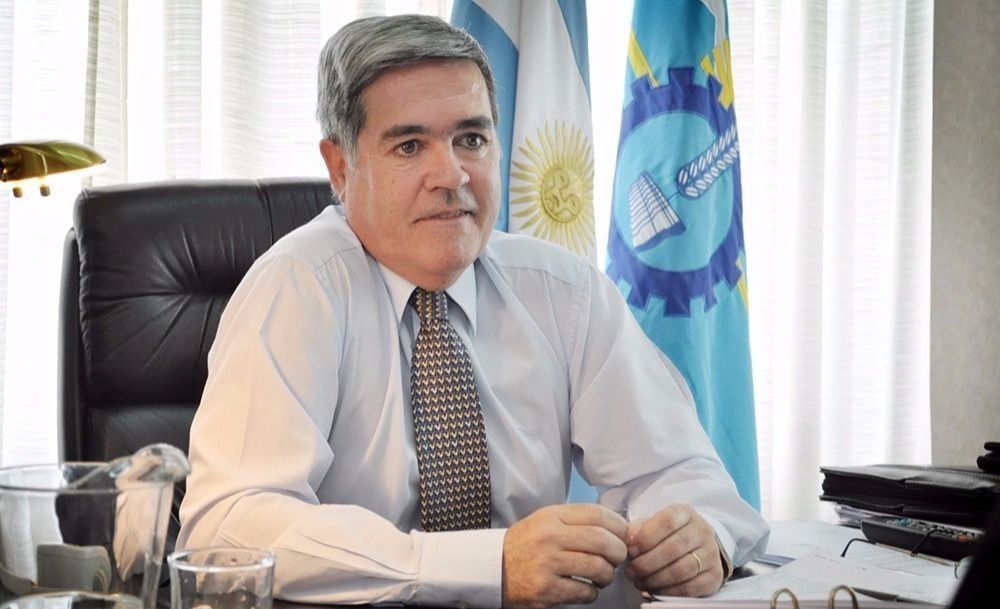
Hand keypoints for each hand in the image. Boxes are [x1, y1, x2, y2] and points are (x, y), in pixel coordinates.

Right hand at [501, 504, 627, 608]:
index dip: (619, 526)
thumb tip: (615, 528)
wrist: (494, 568)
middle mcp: (550, 537)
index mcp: (552, 517)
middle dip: (619, 552)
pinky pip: (585, 591)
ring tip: (602, 576)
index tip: (623, 536)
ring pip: (598, 568)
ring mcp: (547, 564)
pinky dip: (592, 592)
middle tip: (617, 559)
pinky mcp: (546, 590)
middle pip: (603, 541)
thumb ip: (576, 521)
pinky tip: (585, 588)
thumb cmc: (525, 545)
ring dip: (607, 575)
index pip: (598, 514)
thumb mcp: (545, 521)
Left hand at [623, 504, 723, 596]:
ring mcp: (710, 553)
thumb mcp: (653, 524)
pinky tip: (655, 589)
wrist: (697, 546)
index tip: (631, 550)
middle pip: (673, 548)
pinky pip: (690, 587)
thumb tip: (628, 541)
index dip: (646, 536)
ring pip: (681, 569)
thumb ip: (638, 530)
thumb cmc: (668, 535)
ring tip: (640, 581)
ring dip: (655, 579)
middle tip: (631, 571)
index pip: (667, 520)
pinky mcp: (714, 575)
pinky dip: (669, 591)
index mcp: (685, 513)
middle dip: (647, 563)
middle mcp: (701, 531)